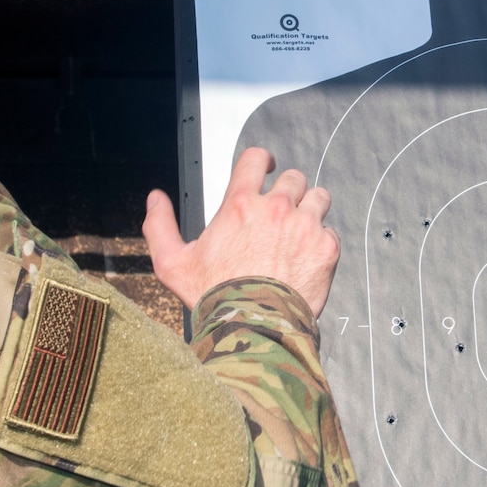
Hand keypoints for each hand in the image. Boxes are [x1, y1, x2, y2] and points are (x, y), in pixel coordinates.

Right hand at [143, 147, 340, 314]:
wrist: (254, 328)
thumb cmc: (215, 297)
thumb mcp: (172, 263)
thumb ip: (160, 226)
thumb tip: (155, 199)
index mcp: (239, 204)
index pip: (255, 158)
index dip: (261, 160)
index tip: (266, 168)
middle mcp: (275, 208)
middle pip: (293, 178)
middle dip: (288, 191)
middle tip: (281, 213)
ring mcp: (305, 225)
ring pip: (318, 198)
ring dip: (310, 209)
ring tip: (299, 231)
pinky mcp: (326, 247)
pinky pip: (330, 231)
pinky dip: (321, 241)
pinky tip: (307, 258)